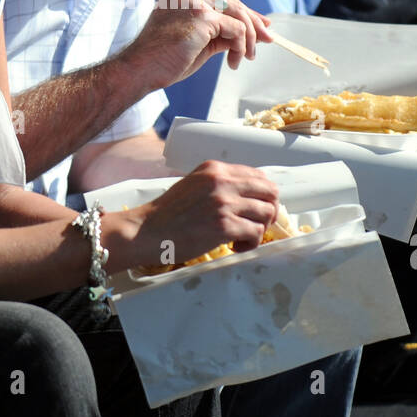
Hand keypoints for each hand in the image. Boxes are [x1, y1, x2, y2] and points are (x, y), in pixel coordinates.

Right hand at [120, 0, 272, 89]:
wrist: (141, 71)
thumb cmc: (164, 60)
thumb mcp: (197, 40)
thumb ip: (219, 31)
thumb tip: (248, 33)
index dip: (244, 11)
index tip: (260, 25)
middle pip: (231, 1)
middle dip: (253, 22)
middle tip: (268, 39)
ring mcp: (193, 1)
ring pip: (237, 13)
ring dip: (248, 38)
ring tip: (248, 57)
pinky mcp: (201, 16)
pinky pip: (235, 29)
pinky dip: (241, 46)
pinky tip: (234, 62)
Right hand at [128, 160, 278, 268]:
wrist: (146, 231)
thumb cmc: (168, 213)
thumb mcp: (195, 185)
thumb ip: (220, 185)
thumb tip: (249, 196)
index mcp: (215, 169)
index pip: (258, 176)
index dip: (263, 196)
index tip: (256, 210)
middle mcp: (222, 181)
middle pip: (270, 192)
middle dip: (269, 211)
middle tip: (256, 224)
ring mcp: (224, 203)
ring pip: (266, 213)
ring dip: (259, 229)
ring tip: (241, 238)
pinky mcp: (224, 226)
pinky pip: (256, 233)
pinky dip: (251, 243)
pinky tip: (235, 246)